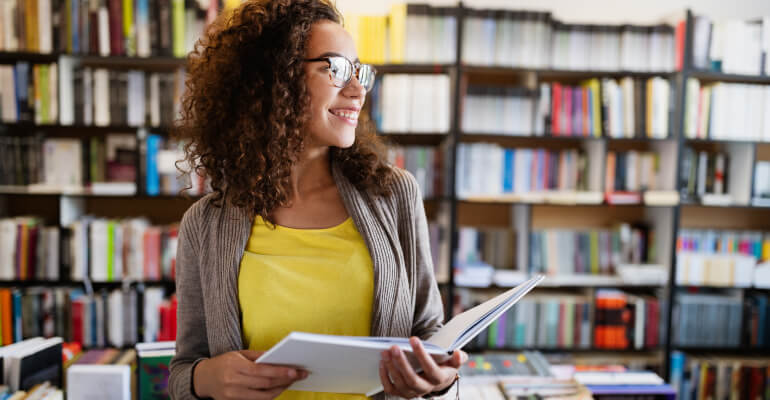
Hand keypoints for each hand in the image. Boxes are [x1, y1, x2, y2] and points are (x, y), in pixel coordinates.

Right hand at [193, 349, 307, 399]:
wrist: (203, 378)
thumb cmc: (224, 363)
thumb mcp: (239, 354)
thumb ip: (259, 356)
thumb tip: (279, 356)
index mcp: (234, 366)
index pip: (262, 371)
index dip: (280, 372)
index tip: (295, 371)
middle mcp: (233, 383)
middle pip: (265, 385)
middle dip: (285, 380)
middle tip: (299, 375)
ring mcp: (233, 396)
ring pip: (263, 396)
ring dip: (280, 389)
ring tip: (290, 382)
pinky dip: (270, 396)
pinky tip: (278, 388)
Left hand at [379, 337, 466, 398]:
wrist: (437, 380)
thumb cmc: (444, 366)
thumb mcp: (453, 362)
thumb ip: (458, 358)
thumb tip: (459, 353)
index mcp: (439, 379)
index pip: (430, 369)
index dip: (422, 355)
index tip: (413, 339)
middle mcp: (425, 388)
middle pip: (412, 379)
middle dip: (402, 363)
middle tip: (394, 347)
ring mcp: (412, 392)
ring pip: (400, 384)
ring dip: (391, 368)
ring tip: (385, 352)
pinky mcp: (401, 393)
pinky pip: (390, 388)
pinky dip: (384, 376)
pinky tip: (382, 362)